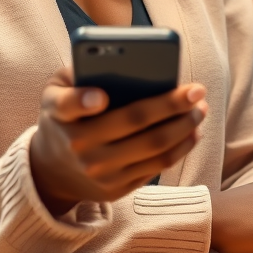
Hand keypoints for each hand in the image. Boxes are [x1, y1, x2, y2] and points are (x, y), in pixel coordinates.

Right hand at [30, 68, 207, 215]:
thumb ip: (81, 73)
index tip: (102, 96)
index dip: (83, 101)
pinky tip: (193, 130)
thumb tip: (128, 64)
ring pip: (152, 148)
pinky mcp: (115, 189)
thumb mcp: (58, 89)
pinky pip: (156, 167)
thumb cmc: (65, 114)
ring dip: (184, 127)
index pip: (68, 105)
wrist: (51, 170)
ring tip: (201, 110)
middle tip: (198, 90)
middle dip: (172, 105)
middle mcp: (78, 145)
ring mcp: (98, 171)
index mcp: (60, 112)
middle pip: (134, 123)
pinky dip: (180, 148)